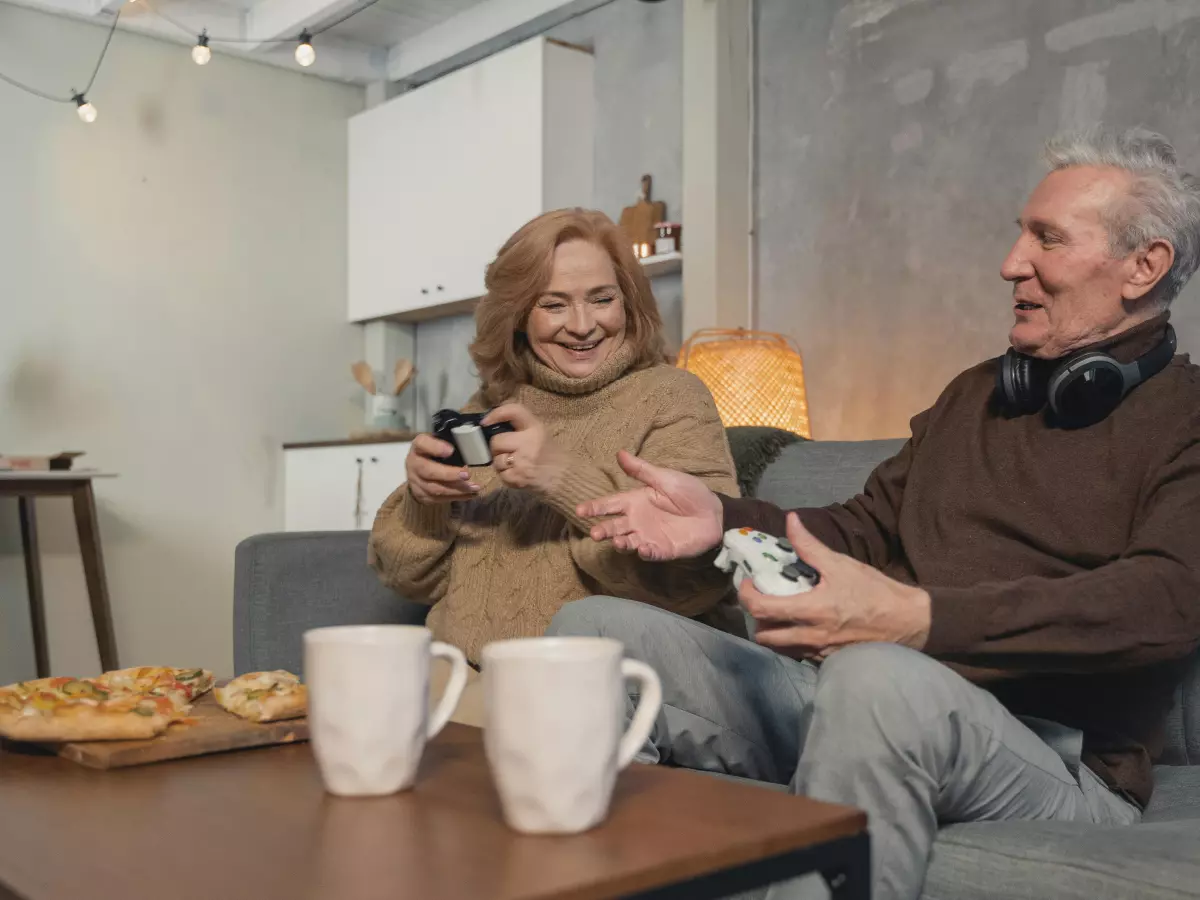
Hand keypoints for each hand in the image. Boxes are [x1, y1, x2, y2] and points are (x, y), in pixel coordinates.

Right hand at [405, 433, 479, 504]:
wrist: (418, 469)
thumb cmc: (433, 452)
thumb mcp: (438, 442)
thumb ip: (449, 442)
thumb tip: (470, 446)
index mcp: (418, 447)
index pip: (422, 444)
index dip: (435, 447)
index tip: (450, 450)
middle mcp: (413, 464)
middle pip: (429, 471)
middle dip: (450, 475)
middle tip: (467, 475)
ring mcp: (415, 481)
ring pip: (435, 489)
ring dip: (456, 489)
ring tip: (474, 487)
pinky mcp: (421, 495)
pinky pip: (438, 499)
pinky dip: (456, 497)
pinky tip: (469, 494)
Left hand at [483, 404, 562, 491]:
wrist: (566, 479)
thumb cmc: (551, 455)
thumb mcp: (540, 434)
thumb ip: (520, 428)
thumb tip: (492, 425)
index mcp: (535, 428)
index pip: (513, 411)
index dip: (496, 413)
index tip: (485, 422)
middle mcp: (528, 442)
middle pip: (496, 441)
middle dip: (498, 448)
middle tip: (509, 452)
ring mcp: (522, 462)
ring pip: (496, 459)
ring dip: (502, 463)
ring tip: (516, 465)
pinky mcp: (517, 478)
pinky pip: (500, 474)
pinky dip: (506, 476)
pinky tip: (518, 475)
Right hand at [575, 450, 722, 560]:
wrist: (714, 512)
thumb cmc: (689, 492)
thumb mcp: (665, 478)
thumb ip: (641, 471)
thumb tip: (619, 453)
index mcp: (635, 501)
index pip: (610, 504)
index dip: (595, 507)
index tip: (580, 510)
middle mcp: (638, 521)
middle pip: (615, 526)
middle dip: (603, 530)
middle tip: (595, 533)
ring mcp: (649, 536)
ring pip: (628, 542)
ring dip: (621, 543)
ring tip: (618, 542)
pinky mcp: (663, 550)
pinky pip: (651, 553)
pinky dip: (645, 553)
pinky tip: (643, 549)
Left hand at [743, 514, 930, 658]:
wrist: (908, 622)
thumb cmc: (876, 592)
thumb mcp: (842, 564)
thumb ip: (810, 545)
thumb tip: (790, 521)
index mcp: (812, 610)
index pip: (762, 609)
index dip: (746, 596)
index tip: (748, 583)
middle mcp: (811, 636)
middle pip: (764, 636)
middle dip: (755, 618)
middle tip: (760, 599)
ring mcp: (819, 652)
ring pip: (779, 649)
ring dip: (771, 632)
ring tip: (777, 613)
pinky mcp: (828, 661)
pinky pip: (798, 655)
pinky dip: (790, 642)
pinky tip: (798, 625)